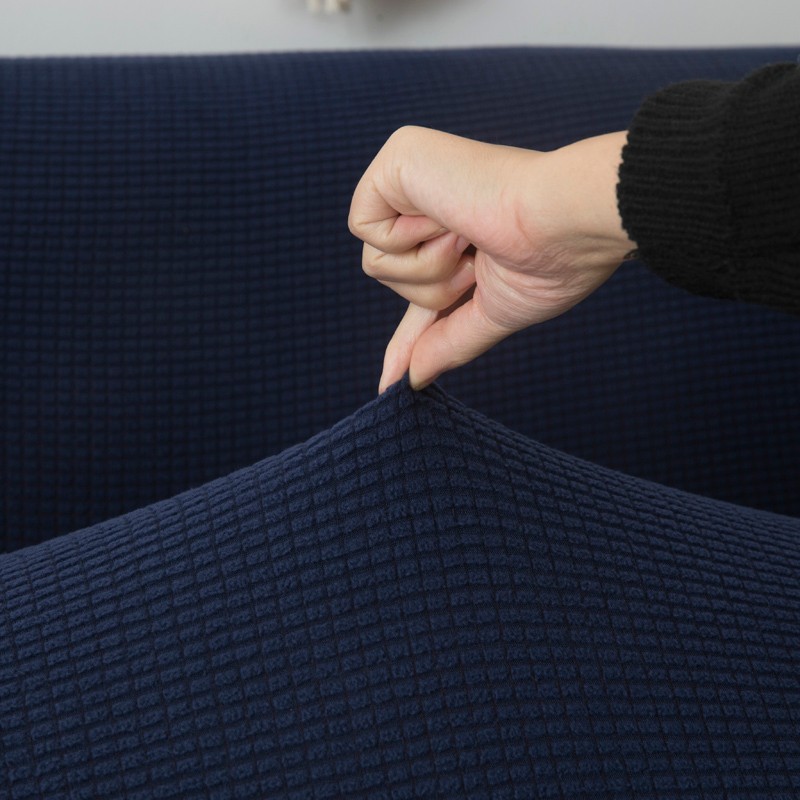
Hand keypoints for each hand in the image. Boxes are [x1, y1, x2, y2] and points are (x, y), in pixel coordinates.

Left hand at [348, 126, 637, 391]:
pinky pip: (363, 228)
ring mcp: (414, 174)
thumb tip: (412, 379)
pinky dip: (408, 242)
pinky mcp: (397, 158)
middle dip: (434, 290)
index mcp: (461, 227)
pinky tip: (449, 218)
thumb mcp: (494, 313)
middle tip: (479, 260)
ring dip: (428, 268)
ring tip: (470, 237)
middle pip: (388, 276)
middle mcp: (434, 195)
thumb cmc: (550, 262)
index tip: (391, 378)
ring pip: (374, 261)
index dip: (410, 332)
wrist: (565, 222)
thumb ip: (449, 341)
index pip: (419, 284)